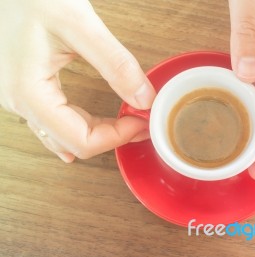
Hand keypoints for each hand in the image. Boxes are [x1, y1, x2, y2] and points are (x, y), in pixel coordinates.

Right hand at [0, 0, 155, 161]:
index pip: (80, 140)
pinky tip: (92, 126)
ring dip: (97, 134)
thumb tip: (143, 98)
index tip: (140, 121)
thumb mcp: (79, 25)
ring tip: (125, 122)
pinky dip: (80, 126)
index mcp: (29, 92)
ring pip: (63, 136)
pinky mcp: (25, 88)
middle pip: (72, 142)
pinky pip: (54, 121)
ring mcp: (19, 97)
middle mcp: (19, 102)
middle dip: (111, 137)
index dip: (116, 137)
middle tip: (139, 121)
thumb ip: (115, 64)